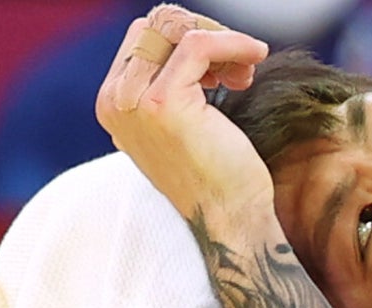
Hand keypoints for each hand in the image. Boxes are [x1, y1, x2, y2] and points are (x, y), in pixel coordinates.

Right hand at [94, 4, 273, 221]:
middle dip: (204, 34)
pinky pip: (197, 44)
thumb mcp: (185, 121)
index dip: (189, 38)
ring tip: (243, 74)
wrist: (231, 219)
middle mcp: (115, 100)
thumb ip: (174, 82)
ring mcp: (132, 102)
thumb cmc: (219, 175)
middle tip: (237, 69)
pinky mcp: (161, 103)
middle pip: (156, 25)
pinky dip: (233, 43)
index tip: (223, 70)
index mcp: (114, 102)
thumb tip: (194, 35)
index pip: (144, 35)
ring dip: (220, 39)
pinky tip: (257, 56)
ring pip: (174, 28)